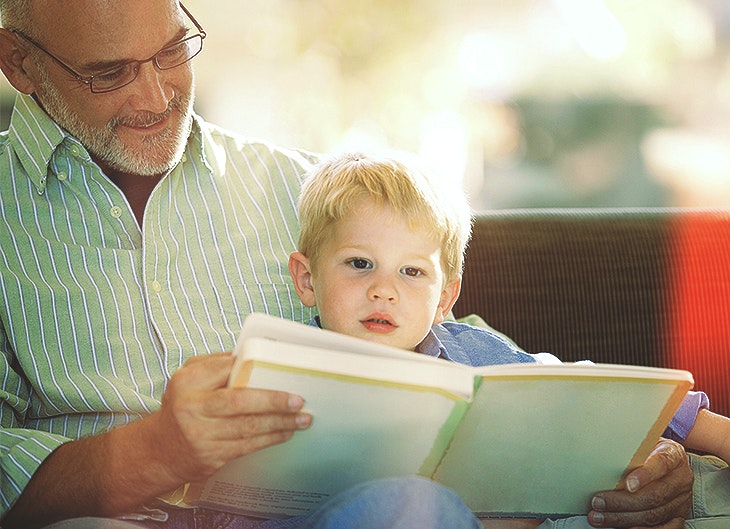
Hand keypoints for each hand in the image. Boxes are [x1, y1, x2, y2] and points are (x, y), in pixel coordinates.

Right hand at [151, 352, 311, 484]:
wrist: (159, 451)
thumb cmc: (182, 408)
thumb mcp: (188, 379)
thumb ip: (215, 365)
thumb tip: (251, 355)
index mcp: (188, 382)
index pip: (227, 369)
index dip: (255, 368)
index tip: (281, 368)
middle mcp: (193, 407)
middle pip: (240, 401)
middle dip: (274, 400)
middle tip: (297, 399)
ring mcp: (201, 434)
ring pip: (249, 427)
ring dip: (280, 422)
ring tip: (302, 418)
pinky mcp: (211, 456)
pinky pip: (248, 446)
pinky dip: (270, 439)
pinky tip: (285, 433)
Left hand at [588, 438, 692, 527]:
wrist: (669, 459)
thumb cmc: (648, 449)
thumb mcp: (642, 442)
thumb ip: (630, 448)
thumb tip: (601, 452)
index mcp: (674, 454)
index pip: (661, 463)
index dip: (645, 475)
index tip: (627, 484)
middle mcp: (681, 478)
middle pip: (654, 496)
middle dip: (622, 502)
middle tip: (598, 502)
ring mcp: (681, 499)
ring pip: (654, 515)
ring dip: (623, 519)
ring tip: (600, 517)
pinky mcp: (678, 515)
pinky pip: (663, 528)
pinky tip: (622, 528)